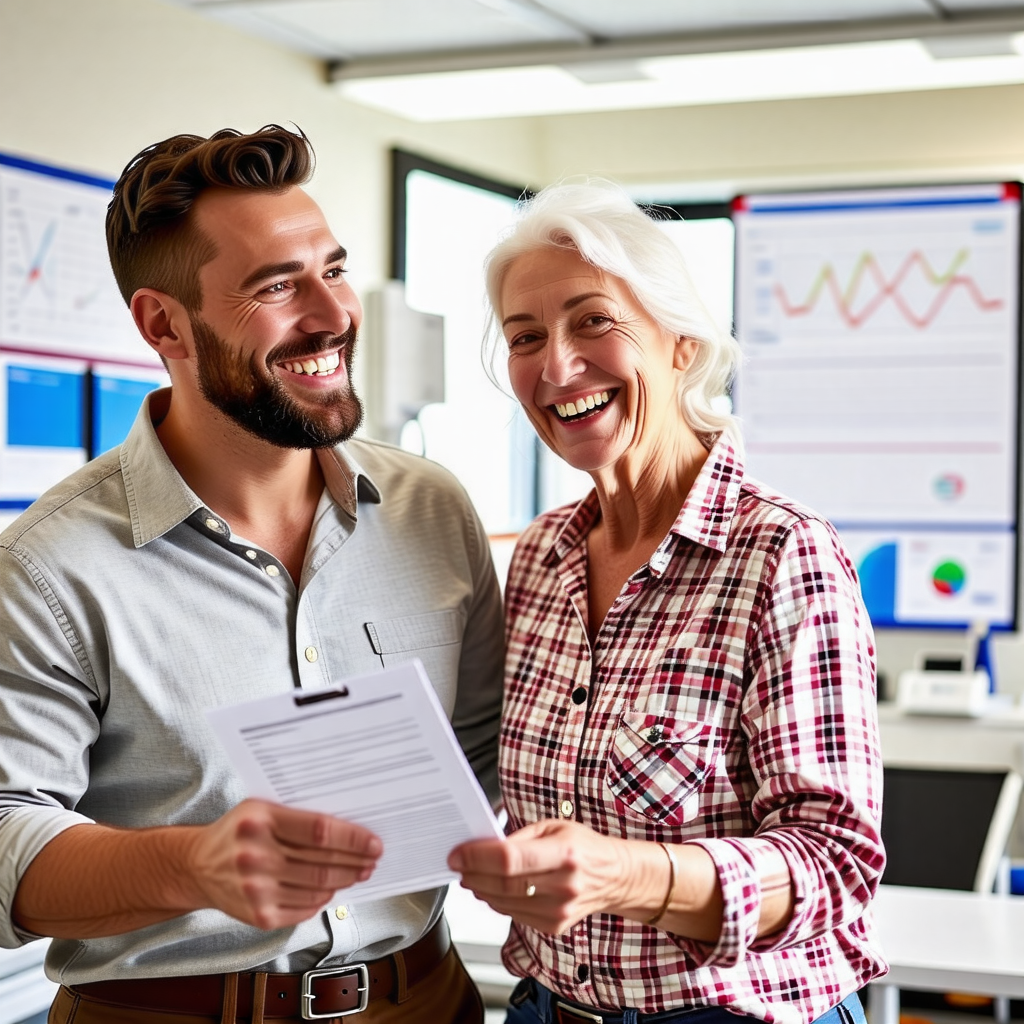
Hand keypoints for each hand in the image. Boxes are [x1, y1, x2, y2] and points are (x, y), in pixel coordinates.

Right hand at [183, 799, 381, 929]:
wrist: (197, 867)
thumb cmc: (237, 832)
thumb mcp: (261, 809)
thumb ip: (298, 816)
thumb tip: (347, 829)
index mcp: (259, 821)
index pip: (319, 831)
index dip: (352, 838)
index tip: (373, 842)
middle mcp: (255, 856)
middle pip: (322, 862)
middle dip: (356, 862)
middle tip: (372, 859)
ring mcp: (256, 889)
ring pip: (318, 888)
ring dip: (345, 881)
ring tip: (358, 873)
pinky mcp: (258, 915)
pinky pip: (305, 908)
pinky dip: (323, 899)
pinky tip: (330, 889)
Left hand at [448, 819, 632, 934]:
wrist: (613, 877)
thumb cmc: (583, 848)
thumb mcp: (554, 827)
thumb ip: (519, 838)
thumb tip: (483, 847)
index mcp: (564, 853)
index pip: (510, 859)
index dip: (478, 857)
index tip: (458, 854)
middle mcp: (563, 885)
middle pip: (503, 885)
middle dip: (473, 874)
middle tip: (458, 865)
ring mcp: (559, 910)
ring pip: (505, 903)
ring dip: (480, 890)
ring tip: (471, 876)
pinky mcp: (553, 926)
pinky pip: (514, 915)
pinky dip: (496, 902)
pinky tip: (491, 890)